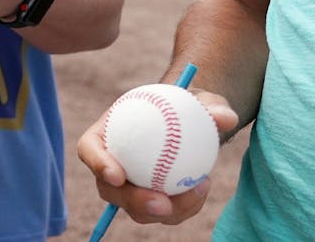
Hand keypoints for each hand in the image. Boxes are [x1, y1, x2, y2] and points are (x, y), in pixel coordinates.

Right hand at [75, 88, 238, 224]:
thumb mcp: (201, 100)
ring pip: (139, 209)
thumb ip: (212, 106)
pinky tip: (202, 188)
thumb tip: (225, 118)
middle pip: (110, 191)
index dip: (97, 164)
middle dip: (134, 202)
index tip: (118, 174)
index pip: (89, 150)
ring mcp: (131, 186)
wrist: (191, 124)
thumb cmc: (186, 106)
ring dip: (168, 209)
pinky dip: (184, 206)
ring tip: (198, 189)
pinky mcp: (151, 200)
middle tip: (163, 203)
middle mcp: (113, 164)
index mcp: (106, 133)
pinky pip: (164, 213)